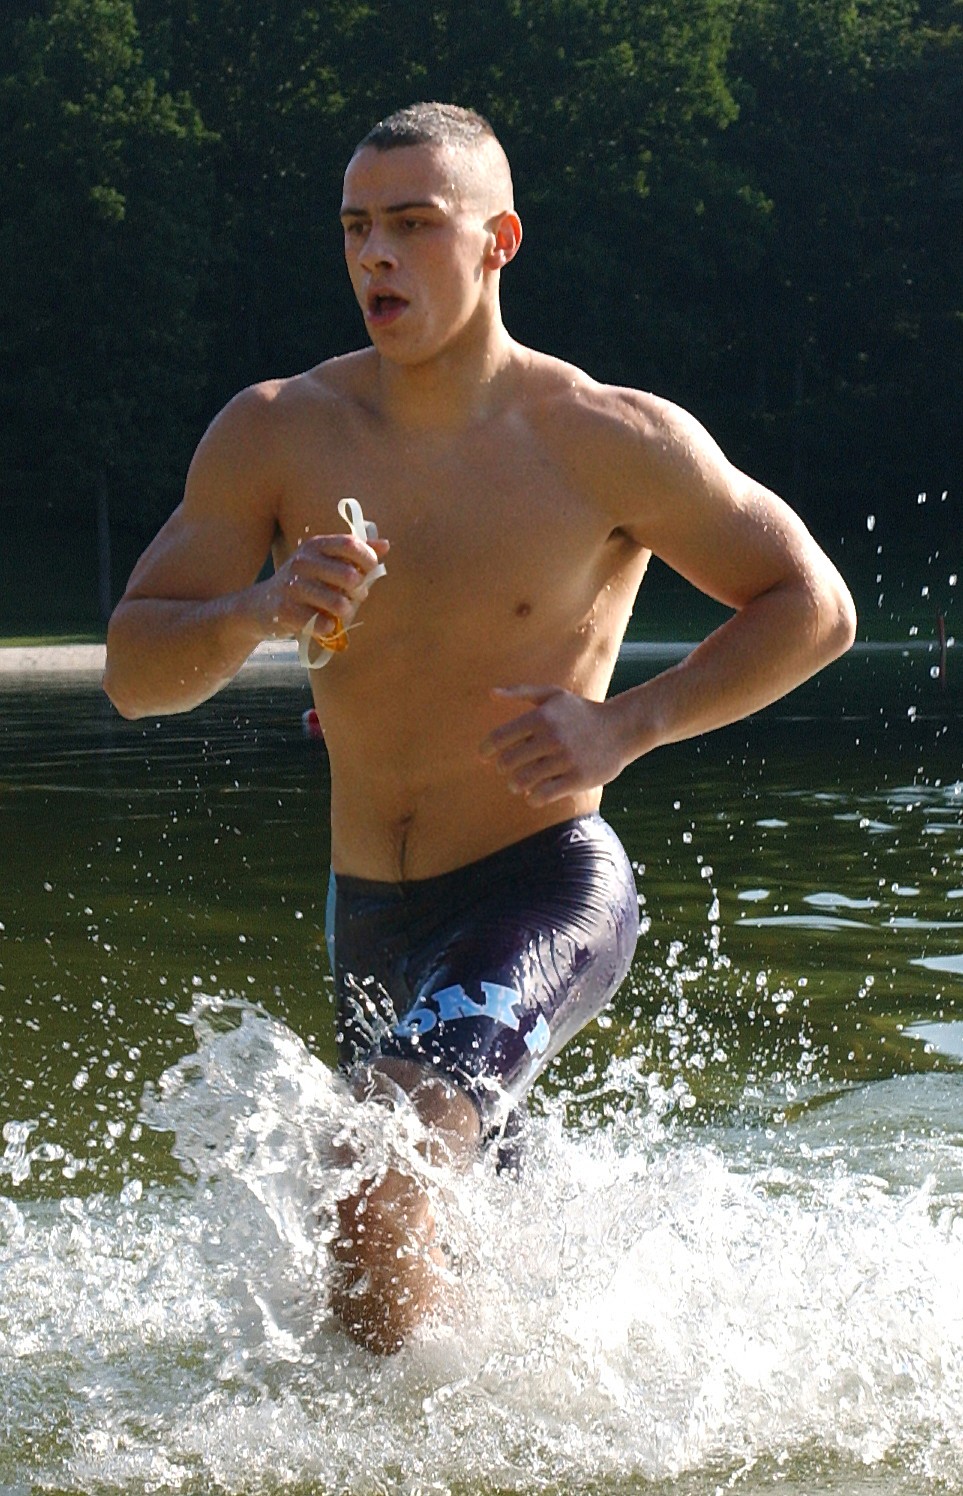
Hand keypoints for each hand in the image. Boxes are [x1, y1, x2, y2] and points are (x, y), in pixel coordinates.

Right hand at [254, 532, 389, 642]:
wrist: (261, 606)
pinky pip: (323, 624)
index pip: (350, 544)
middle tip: (354, 597)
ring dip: (345, 612)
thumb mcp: (325, 562)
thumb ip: (355, 554)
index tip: (370, 570)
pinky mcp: (286, 610)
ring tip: (339, 613)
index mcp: (315, 545)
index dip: (367, 558)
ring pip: (339, 603)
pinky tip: (323, 624)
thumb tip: (386, 545)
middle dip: (359, 591)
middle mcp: (302, 562)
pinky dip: (329, 628)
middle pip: (349, 575)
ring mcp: (292, 586)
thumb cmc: (304, 584)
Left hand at [479, 685, 628, 806]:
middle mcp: (552, 736)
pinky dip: (533, 798)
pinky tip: (536, 793)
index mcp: (541, 716)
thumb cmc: (581, 712)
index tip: (484, 756)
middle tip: (508, 770)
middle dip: (503, 768)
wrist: (621, 728)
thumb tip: (490, 694)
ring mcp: (566, 758)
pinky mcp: (578, 778)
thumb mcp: (554, 695)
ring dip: (516, 785)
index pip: (499, 738)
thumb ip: (521, 692)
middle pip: (508, 762)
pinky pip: (542, 795)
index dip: (486, 750)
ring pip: (522, 781)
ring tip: (519, 784)